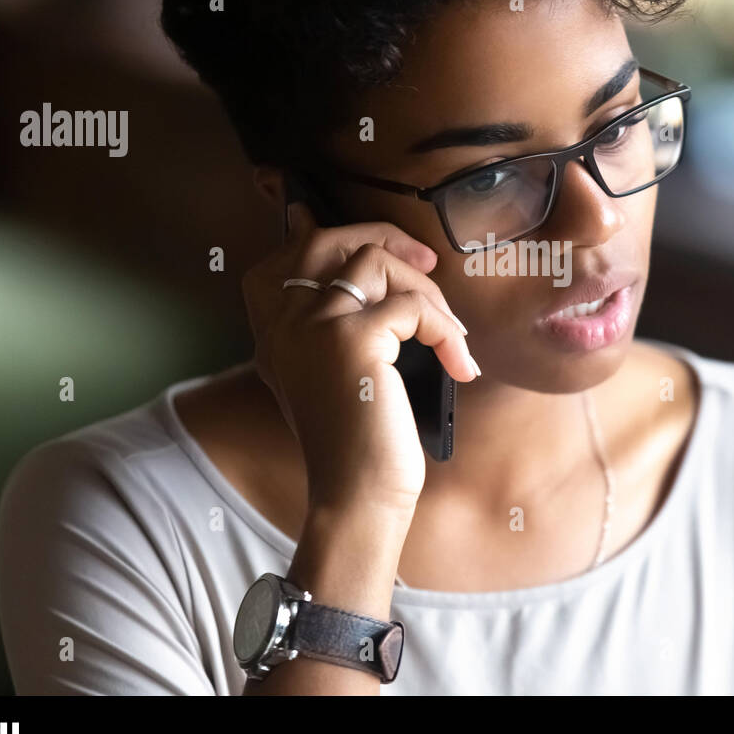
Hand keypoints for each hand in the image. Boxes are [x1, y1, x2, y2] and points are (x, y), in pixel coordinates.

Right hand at [242, 202, 478, 516]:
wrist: (356, 497)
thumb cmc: (358, 442)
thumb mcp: (335, 375)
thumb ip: (338, 326)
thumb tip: (377, 277)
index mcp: (274, 330)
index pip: (291, 251)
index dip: (341, 235)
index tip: (389, 253)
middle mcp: (283, 321)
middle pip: (327, 239)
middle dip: (384, 239)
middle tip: (427, 267)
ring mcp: (313, 325)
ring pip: (374, 261)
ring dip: (426, 291)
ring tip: (449, 336)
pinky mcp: (351, 340)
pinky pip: (413, 306)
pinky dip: (446, 331)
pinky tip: (460, 366)